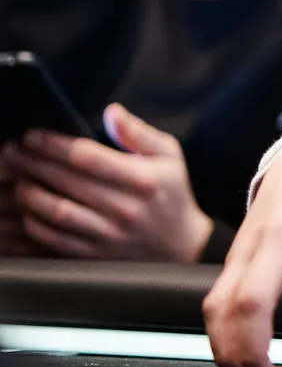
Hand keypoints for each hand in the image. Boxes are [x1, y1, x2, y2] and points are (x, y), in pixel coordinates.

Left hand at [2, 105, 211, 261]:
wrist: (180, 245)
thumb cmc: (171, 193)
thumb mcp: (169, 155)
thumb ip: (139, 132)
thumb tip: (112, 112)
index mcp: (143, 178)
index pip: (88, 157)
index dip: (54, 144)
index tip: (32, 136)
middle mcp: (126, 207)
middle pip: (66, 181)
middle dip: (33, 163)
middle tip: (12, 152)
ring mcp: (110, 234)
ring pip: (57, 212)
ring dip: (30, 193)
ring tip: (17, 178)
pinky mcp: (96, 254)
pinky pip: (55, 239)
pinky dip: (35, 224)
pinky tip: (28, 209)